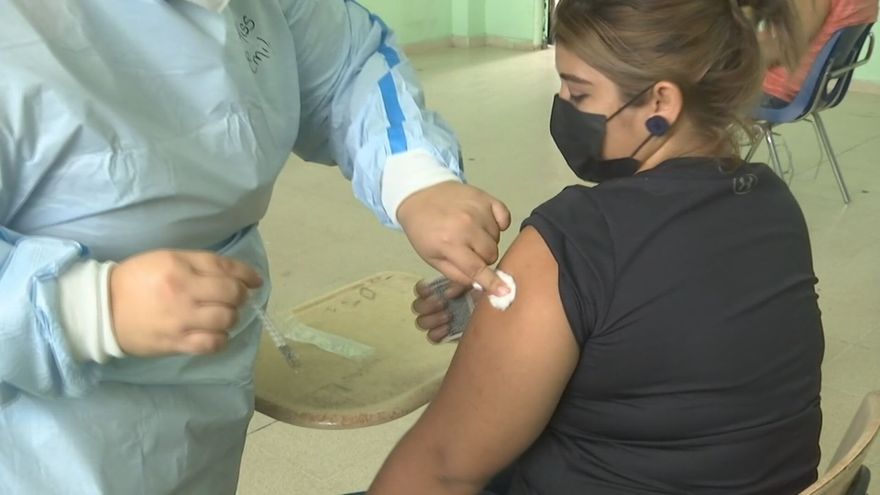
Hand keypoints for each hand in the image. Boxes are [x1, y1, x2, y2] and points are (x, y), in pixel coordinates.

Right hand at [109, 250, 262, 356]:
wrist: (102, 309)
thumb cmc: (136, 280)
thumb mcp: (166, 259)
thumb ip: (200, 264)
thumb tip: (235, 274)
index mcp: (179, 265)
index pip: (225, 269)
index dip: (247, 275)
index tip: (255, 282)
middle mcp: (182, 291)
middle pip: (231, 294)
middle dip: (240, 296)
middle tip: (234, 299)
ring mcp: (180, 319)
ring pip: (226, 319)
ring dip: (231, 317)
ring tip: (222, 316)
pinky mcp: (176, 343)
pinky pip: (212, 344)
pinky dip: (221, 339)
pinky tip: (215, 334)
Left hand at [397, 182, 511, 295]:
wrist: (420, 196)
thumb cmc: (424, 230)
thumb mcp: (432, 258)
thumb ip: (456, 274)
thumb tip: (480, 285)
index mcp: (449, 243)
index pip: (476, 268)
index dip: (492, 282)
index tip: (505, 292)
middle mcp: (466, 226)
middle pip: (491, 254)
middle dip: (483, 257)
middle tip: (468, 250)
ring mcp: (478, 210)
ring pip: (497, 238)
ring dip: (487, 240)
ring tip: (470, 233)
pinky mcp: (486, 198)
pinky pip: (504, 218)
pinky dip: (499, 223)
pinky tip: (485, 223)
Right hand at [412, 280, 476, 342]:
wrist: (490, 319)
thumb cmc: (480, 300)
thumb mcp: (472, 286)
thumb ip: (460, 285)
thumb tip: (448, 292)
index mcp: (440, 292)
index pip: (421, 289)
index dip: (422, 290)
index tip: (431, 290)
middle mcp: (435, 306)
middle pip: (417, 306)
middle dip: (427, 305)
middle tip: (442, 304)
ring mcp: (437, 322)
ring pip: (421, 322)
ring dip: (432, 319)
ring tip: (448, 316)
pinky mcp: (443, 335)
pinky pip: (431, 336)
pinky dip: (437, 333)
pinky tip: (448, 328)